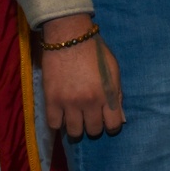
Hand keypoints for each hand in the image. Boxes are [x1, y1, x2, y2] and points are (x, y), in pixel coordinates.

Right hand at [40, 14, 124, 138]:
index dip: (111, 126)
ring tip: (76, 118)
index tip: (107, 121)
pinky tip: (61, 114)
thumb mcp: (113, 70)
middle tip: (90, 117)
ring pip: (74, 132)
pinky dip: (58, 122)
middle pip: (93, 131)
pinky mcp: (51, 101)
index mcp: (107, 94)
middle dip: (94, 126)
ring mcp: (69, 103)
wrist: (70, 38)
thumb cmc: (95, 51)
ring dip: (76, 128)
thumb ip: (116, 93)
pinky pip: (54, 125)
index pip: (113, 125)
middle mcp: (89, 102)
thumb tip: (118, 115)